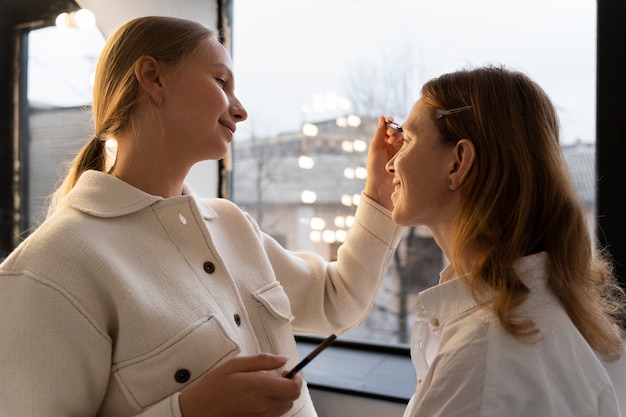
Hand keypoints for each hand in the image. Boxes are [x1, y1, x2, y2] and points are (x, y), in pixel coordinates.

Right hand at [179, 353, 302, 416]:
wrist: (197, 411)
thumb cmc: (213, 387)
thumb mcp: (235, 365)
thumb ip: (262, 361)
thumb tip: (283, 359)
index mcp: (259, 388)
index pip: (293, 388)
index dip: (296, 379)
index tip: (288, 372)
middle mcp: (263, 405)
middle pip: (292, 398)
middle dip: (289, 386)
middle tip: (277, 377)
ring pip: (284, 408)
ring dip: (281, 396)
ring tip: (265, 387)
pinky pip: (273, 415)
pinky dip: (272, 406)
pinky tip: (258, 398)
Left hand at [364, 116, 403, 210]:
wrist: (381, 187)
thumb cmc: (374, 168)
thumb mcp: (375, 148)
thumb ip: (379, 132)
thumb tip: (382, 117)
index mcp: (382, 142)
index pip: (388, 127)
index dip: (389, 122)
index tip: (390, 121)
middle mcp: (392, 145)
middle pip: (397, 131)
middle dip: (394, 130)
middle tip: (390, 135)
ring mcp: (400, 151)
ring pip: (404, 138)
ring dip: (399, 136)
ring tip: (393, 141)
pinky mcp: (407, 157)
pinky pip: (410, 147)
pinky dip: (408, 143)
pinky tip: (404, 145)